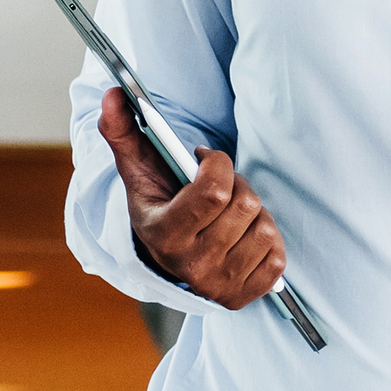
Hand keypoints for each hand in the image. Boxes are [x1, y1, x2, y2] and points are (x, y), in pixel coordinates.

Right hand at [101, 88, 282, 308]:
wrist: (165, 260)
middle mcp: (192, 266)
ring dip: (253, 214)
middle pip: (245, 204)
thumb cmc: (157, 206)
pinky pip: (277, 257)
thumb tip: (114, 95)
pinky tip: (242, 239)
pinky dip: (265, 241)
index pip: (216, 191)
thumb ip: (123, 132)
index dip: (218, 165)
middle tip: (219, 190)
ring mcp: (219, 285)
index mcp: (165, 235)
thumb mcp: (137, 173)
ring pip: (265, 228)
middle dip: (237, 186)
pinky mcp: (244, 295)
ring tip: (229, 216)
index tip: (206, 161)